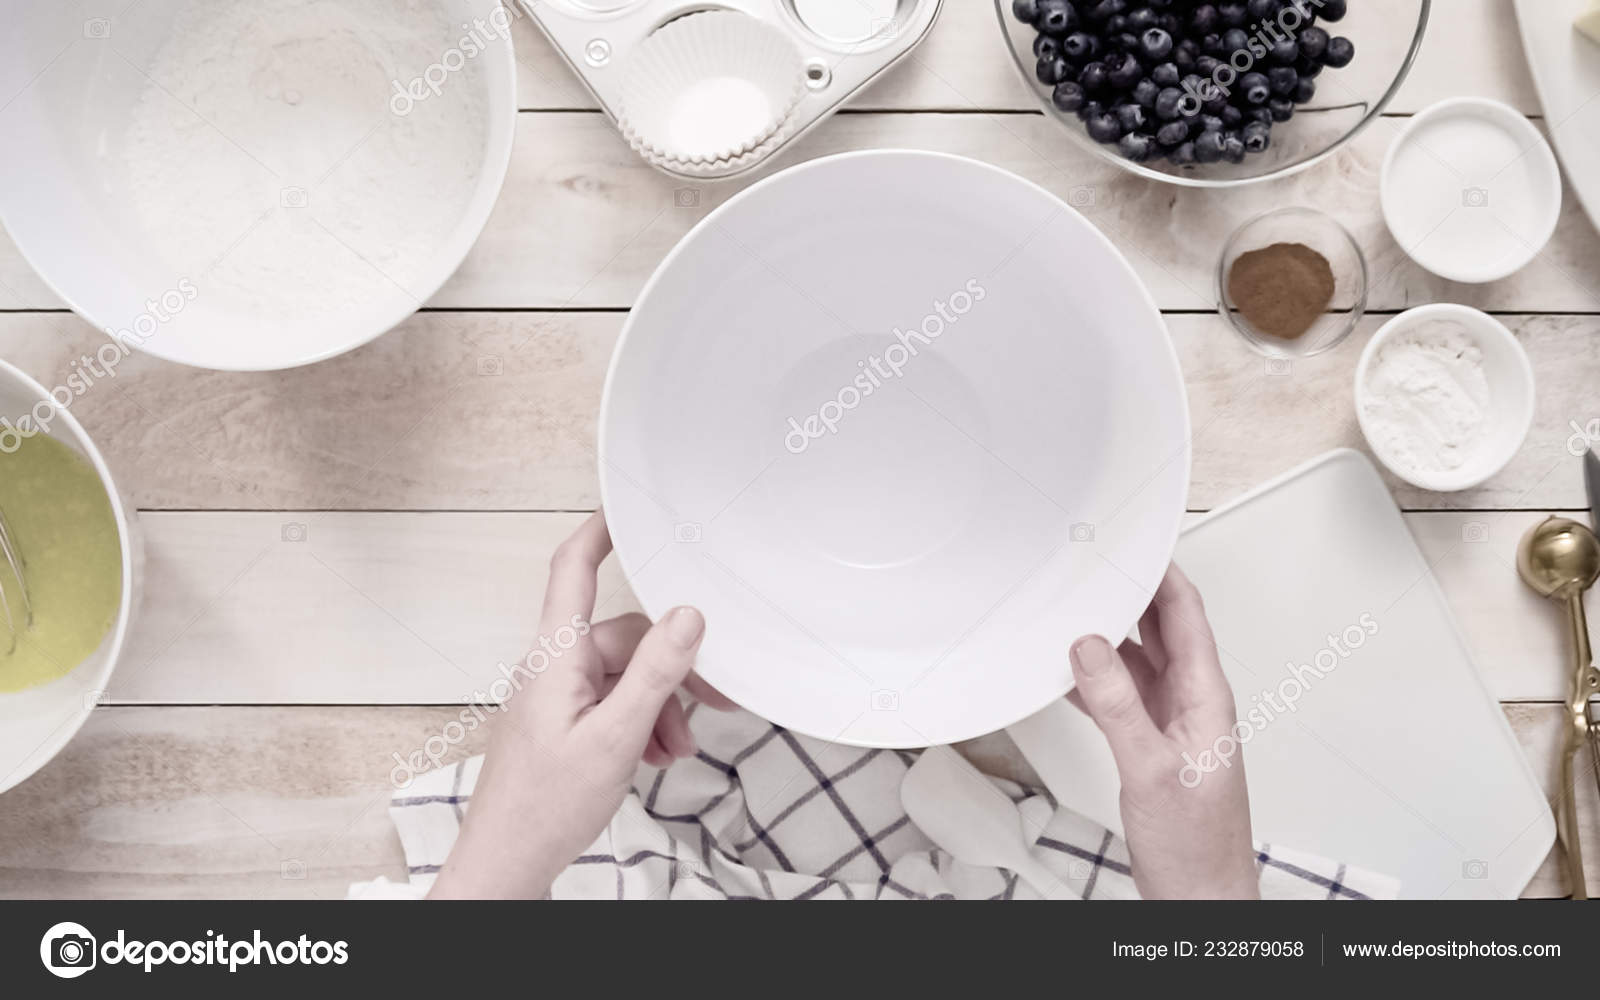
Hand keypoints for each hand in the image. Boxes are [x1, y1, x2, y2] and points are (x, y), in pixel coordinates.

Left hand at [429, 512, 733, 898]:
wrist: (507, 862)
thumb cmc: (543, 808)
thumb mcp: (615, 737)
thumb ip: (655, 674)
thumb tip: (688, 616)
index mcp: (556, 657)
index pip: (573, 570)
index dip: (599, 530)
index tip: (627, 507)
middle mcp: (553, 668)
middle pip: (623, 637)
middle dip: (669, 668)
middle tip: (710, 700)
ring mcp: (557, 698)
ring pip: (624, 676)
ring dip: (659, 705)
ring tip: (674, 748)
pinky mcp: (563, 725)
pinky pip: (612, 703)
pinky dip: (641, 723)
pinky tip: (654, 755)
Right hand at [1068, 565, 1257, 899]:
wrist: (1199, 896)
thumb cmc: (1198, 846)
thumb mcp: (1151, 767)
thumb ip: (1118, 706)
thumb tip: (1091, 649)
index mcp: (1205, 697)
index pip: (1185, 614)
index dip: (1161, 572)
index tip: (1131, 542)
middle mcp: (1190, 702)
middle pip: (1160, 627)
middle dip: (1128, 591)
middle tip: (1092, 562)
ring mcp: (1169, 722)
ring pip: (1135, 658)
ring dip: (1106, 633)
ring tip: (1071, 606)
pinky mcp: (1148, 743)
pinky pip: (1118, 692)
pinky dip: (1091, 676)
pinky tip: (1065, 670)